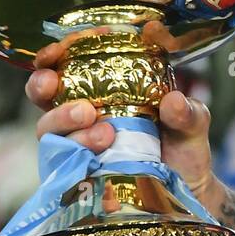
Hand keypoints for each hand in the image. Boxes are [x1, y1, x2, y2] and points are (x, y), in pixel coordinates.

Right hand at [25, 38, 216, 203]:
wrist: (185, 193)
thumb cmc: (183, 149)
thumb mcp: (192, 124)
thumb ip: (188, 111)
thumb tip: (173, 101)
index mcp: (106, 88)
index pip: (73, 61)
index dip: (63, 49)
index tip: (70, 42)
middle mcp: (84, 113)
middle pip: (44, 92)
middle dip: (41, 83)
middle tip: (53, 82)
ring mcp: (75, 145)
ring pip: (48, 128)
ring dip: (64, 120)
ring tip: (103, 129)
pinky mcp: (74, 175)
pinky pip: (60, 163)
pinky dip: (75, 153)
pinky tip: (99, 152)